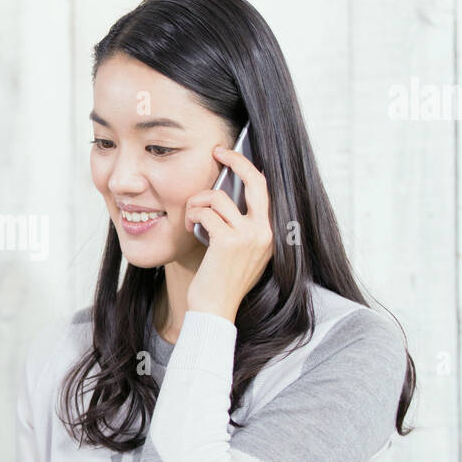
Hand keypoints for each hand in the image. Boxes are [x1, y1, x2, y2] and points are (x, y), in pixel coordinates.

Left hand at [184, 144, 273, 321]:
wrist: (215, 309)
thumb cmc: (222, 281)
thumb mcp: (242, 251)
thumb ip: (242, 226)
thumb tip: (227, 194)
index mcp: (271, 233)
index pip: (264, 188)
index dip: (247, 167)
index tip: (230, 155)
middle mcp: (265, 232)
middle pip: (255, 181)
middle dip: (235, 160)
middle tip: (217, 152)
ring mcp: (249, 236)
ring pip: (218, 197)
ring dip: (197, 202)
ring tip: (190, 216)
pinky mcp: (229, 241)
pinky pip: (205, 213)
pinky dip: (192, 215)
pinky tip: (190, 227)